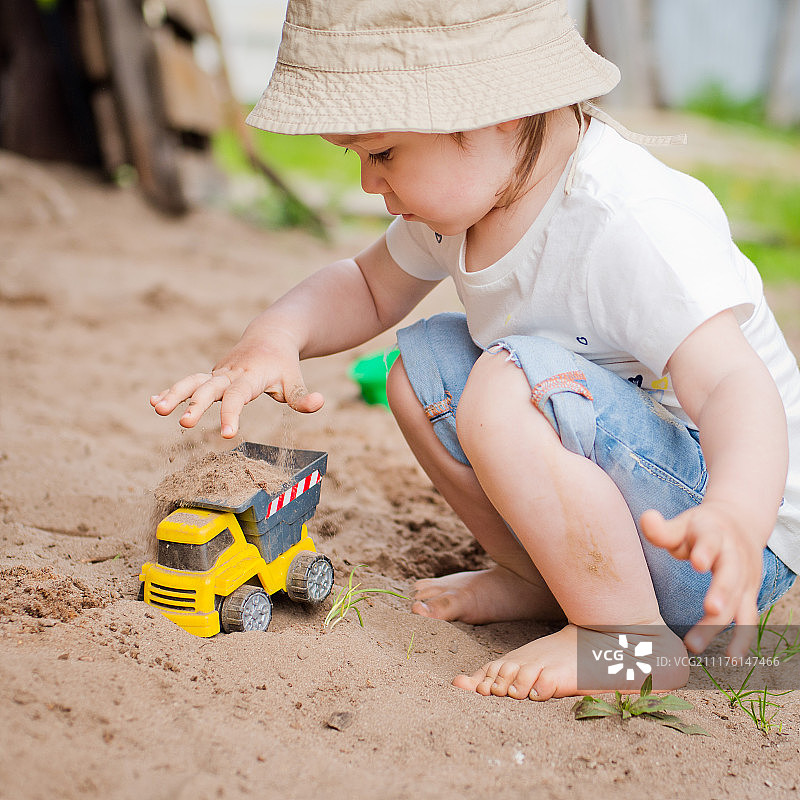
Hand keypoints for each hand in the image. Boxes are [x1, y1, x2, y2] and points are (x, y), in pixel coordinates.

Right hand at [150, 333, 323, 437]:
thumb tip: (319, 403)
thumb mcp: (295, 380)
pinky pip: (189, 382)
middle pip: (210, 389)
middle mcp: (230, 374)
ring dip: (175, 394)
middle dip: (196, 405)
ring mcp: (218, 374)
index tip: (227, 434)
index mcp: (250, 377)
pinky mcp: (212, 376)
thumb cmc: (284, 363)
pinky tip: (154, 401)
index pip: (239, 397)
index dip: (232, 414)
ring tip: (158, 408)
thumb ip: (302, 396)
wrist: (270, 335)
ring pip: (193, 382)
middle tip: (183, 423)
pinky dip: (172, 390)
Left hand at [640, 504, 762, 658]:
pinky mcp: (748, 594)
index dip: (706, 551)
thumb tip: (647, 518)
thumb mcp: (684, 523)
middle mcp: (735, 556)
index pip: (711, 541)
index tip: (698, 563)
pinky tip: (732, 658)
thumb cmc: (700, 528)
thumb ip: (664, 529)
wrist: (740, 524)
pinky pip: (748, 618)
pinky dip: (743, 638)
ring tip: (696, 644)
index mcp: (715, 533)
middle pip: (730, 575)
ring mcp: (745, 577)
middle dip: (721, 592)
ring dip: (720, 624)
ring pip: (738, 603)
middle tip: (709, 609)